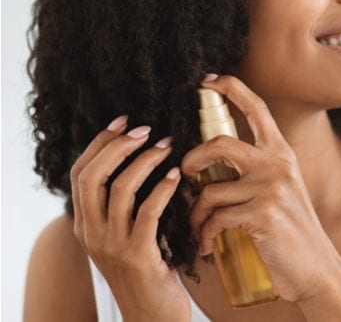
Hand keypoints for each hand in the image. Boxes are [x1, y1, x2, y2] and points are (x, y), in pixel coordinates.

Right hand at [70, 116, 188, 321]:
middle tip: (145, 129)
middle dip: (118, 146)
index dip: (100, 143)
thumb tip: (144, 162)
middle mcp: (92, 233)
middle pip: (92, 176)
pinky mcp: (138, 255)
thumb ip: (126, 207)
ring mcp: (112, 246)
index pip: (81, 174)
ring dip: (146, 161)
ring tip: (168, 146)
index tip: (123, 121)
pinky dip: (162, 189)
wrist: (153, 317)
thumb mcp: (126, 237)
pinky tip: (176, 176)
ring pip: (120, 189)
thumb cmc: (149, 272)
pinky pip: (147, 213)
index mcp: (86, 226)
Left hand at [182, 74, 340, 305]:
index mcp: (282, 154)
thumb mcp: (280, 192)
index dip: (231, 88)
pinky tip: (208, 245)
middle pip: (219, 144)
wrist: (315, 269)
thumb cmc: (290, 233)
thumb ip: (255, 173)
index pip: (257, 109)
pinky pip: (215, 217)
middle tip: (185, 176)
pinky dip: (204, 233)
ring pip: (210, 189)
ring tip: (198, 228)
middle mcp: (278, 164)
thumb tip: (208, 165)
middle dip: (191, 160)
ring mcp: (271, 188)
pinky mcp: (263, 214)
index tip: (208, 80)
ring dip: (195, 213)